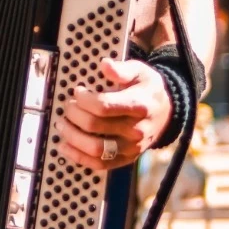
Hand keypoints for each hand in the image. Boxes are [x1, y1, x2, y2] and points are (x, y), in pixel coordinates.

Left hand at [56, 58, 170, 170]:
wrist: (166, 113)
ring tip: (62, 124)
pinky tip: (64, 146)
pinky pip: (99, 164)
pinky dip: (78, 157)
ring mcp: (131, 148)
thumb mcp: (140, 72)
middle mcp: (136, 130)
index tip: (77, 91)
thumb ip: (122, 69)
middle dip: (74, 114)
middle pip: (94, 126)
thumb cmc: (147, 89)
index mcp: (139, 106)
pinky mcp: (126, 159)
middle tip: (68, 106)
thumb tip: (105, 64)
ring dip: (72, 136)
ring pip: (95, 149)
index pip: (104, 106)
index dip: (84, 99)